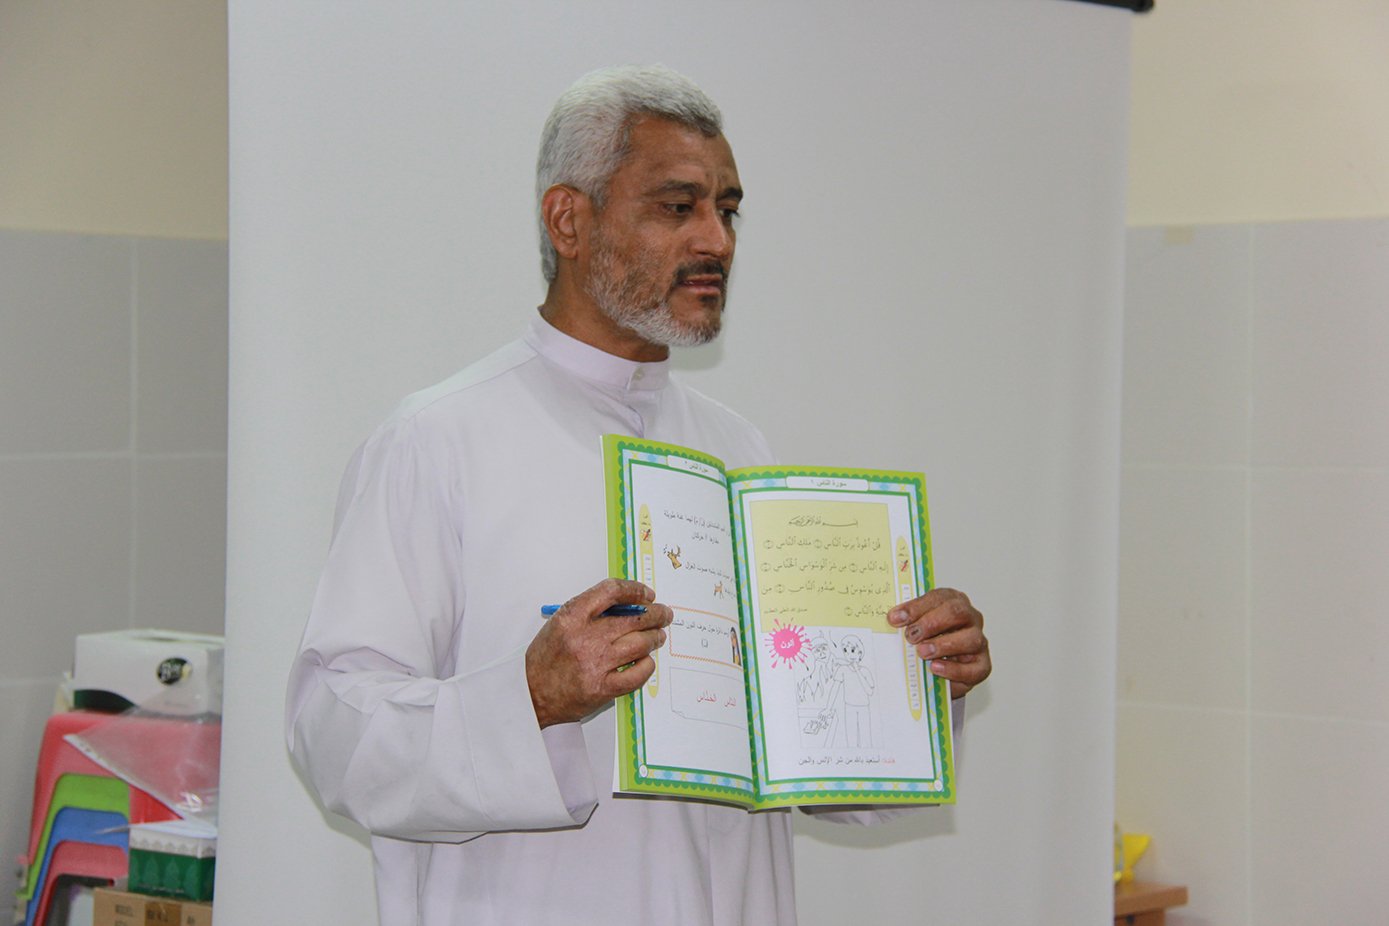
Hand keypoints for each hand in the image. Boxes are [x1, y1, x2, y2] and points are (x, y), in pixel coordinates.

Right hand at [525, 579, 672, 727]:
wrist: (531, 693)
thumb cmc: (545, 658)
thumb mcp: (561, 623)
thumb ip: (591, 611)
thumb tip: (628, 605)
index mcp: (572, 616)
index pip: (612, 591)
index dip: (635, 590)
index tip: (647, 594)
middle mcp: (586, 637)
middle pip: (634, 618)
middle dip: (655, 614)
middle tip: (663, 614)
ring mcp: (596, 663)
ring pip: (640, 643)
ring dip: (655, 638)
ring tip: (658, 636)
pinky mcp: (603, 688)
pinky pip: (637, 674)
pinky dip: (646, 665)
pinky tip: (646, 661)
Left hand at [888, 588, 990, 699]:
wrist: (943, 669)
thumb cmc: (928, 640)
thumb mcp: (917, 626)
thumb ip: (909, 620)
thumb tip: (894, 618)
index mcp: (953, 601)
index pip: (938, 597)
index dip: (916, 607)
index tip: (895, 618)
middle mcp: (970, 618)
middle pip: (957, 612)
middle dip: (931, 623)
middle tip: (911, 636)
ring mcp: (978, 641)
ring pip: (970, 639)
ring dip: (943, 645)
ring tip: (922, 652)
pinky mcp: (982, 666)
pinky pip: (973, 669)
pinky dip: (953, 669)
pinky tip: (935, 668)